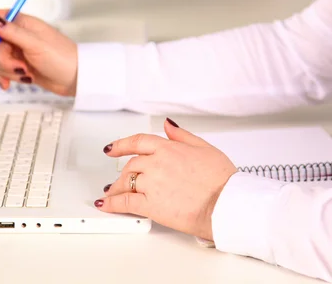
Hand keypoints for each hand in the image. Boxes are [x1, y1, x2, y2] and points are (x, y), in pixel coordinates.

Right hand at [0, 10, 77, 95]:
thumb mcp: (36, 44)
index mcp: (24, 24)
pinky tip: (7, 85)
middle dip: (4, 59)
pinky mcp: (21, 67)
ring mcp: (20, 53)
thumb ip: (13, 32)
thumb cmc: (62, 58)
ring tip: (26, 74)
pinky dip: (4, 77)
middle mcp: (20, 37)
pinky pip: (4, 71)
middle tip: (20, 66)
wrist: (75, 79)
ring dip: (9, 70)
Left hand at [95, 118, 236, 241]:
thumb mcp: (204, 147)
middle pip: (131, 165)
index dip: (121, 145)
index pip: (137, 142)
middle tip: (119, 179)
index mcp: (168, 148)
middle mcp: (156, 163)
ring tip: (112, 194)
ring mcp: (151, 184)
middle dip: (123, 173)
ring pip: (125, 182)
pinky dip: (112, 204)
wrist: (225, 203)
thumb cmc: (221, 179)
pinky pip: (125, 202)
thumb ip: (181, 135)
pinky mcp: (150, 204)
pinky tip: (106, 205)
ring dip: (116, 188)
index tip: (112, 149)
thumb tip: (168, 125)